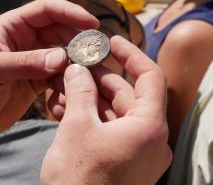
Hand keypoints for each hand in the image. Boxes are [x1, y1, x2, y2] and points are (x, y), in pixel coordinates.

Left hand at [0, 0, 98, 142]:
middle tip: (99, 53)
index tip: (92, 24)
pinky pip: (61, 75)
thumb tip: (61, 58)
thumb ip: (25, 62)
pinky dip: (69, 81)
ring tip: (90, 74)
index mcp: (13, 26)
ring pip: (65, 54)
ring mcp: (35, 60)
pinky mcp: (39, 80)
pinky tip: (71, 91)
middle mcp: (27, 39)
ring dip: (78, 63)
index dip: (71, 12)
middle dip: (80, 40)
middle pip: (62, 30)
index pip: (48, 9)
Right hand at [41, 36, 171, 184]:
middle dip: (98, 78)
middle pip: (126, 95)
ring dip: (88, 98)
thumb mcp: (77, 126)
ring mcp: (135, 151)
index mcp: (148, 126)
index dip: (131, 54)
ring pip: (113, 113)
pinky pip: (107, 130)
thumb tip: (77, 69)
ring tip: (63, 86)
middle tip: (75, 65)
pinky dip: (89, 117)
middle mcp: (148, 138)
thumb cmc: (79, 178)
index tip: (112, 41)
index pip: (150, 76)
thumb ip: (80, 91)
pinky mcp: (121, 161)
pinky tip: (65, 108)